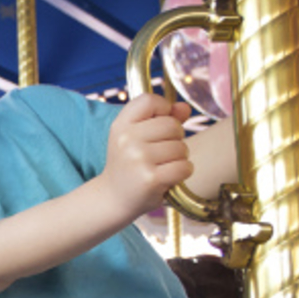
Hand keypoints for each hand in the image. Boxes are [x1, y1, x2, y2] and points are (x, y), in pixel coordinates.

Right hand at [102, 93, 192, 214]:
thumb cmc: (129, 164)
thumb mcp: (136, 136)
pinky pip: (184, 167)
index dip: (163, 109)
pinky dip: (182, 172)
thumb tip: (184, 108)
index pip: (150, 100)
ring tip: (161, 166)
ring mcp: (138, 159)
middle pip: (172, 125)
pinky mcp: (151, 178)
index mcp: (121, 125)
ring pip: (181, 147)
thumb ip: (161, 118)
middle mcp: (127, 139)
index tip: (159, 123)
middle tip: (160, 152)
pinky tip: (168, 176)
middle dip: (175, 138)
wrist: (114, 197)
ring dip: (178, 157)